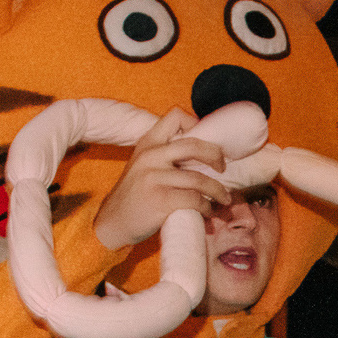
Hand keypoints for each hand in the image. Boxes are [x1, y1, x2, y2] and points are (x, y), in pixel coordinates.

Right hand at [93, 108, 230, 250]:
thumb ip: (164, 155)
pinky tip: (208, 211)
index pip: (175, 116)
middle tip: (222, 168)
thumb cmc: (135, 194)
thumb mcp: (144, 165)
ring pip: (198, 178)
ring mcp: (154, 177)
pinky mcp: (160, 199)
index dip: (196, 124)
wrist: (113, 222)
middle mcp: (150, 156)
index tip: (207, 142)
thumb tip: (202, 153)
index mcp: (148, 143)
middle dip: (215, 156)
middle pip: (194, 145)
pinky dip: (206, 207)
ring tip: (224, 198)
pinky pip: (194, 199)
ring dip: (218, 190)